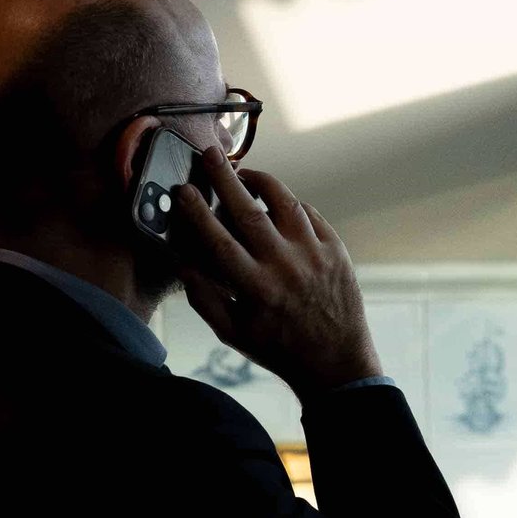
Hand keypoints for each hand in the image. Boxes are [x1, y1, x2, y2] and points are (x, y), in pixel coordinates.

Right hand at [171, 146, 380, 394]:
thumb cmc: (279, 349)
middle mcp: (285, 266)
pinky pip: (309, 214)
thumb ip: (203, 297)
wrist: (336, 363)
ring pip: (284, 202)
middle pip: (248, 210)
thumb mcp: (233, 333)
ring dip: (261, 182)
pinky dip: (290, 203)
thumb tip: (180, 262)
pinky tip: (276, 203)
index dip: (196, 212)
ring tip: (244, 174)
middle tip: (210, 154)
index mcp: (256, 288)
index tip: (182, 190)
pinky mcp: (336, 250)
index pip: (218, 240)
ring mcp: (314, 254)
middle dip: (225, 178)